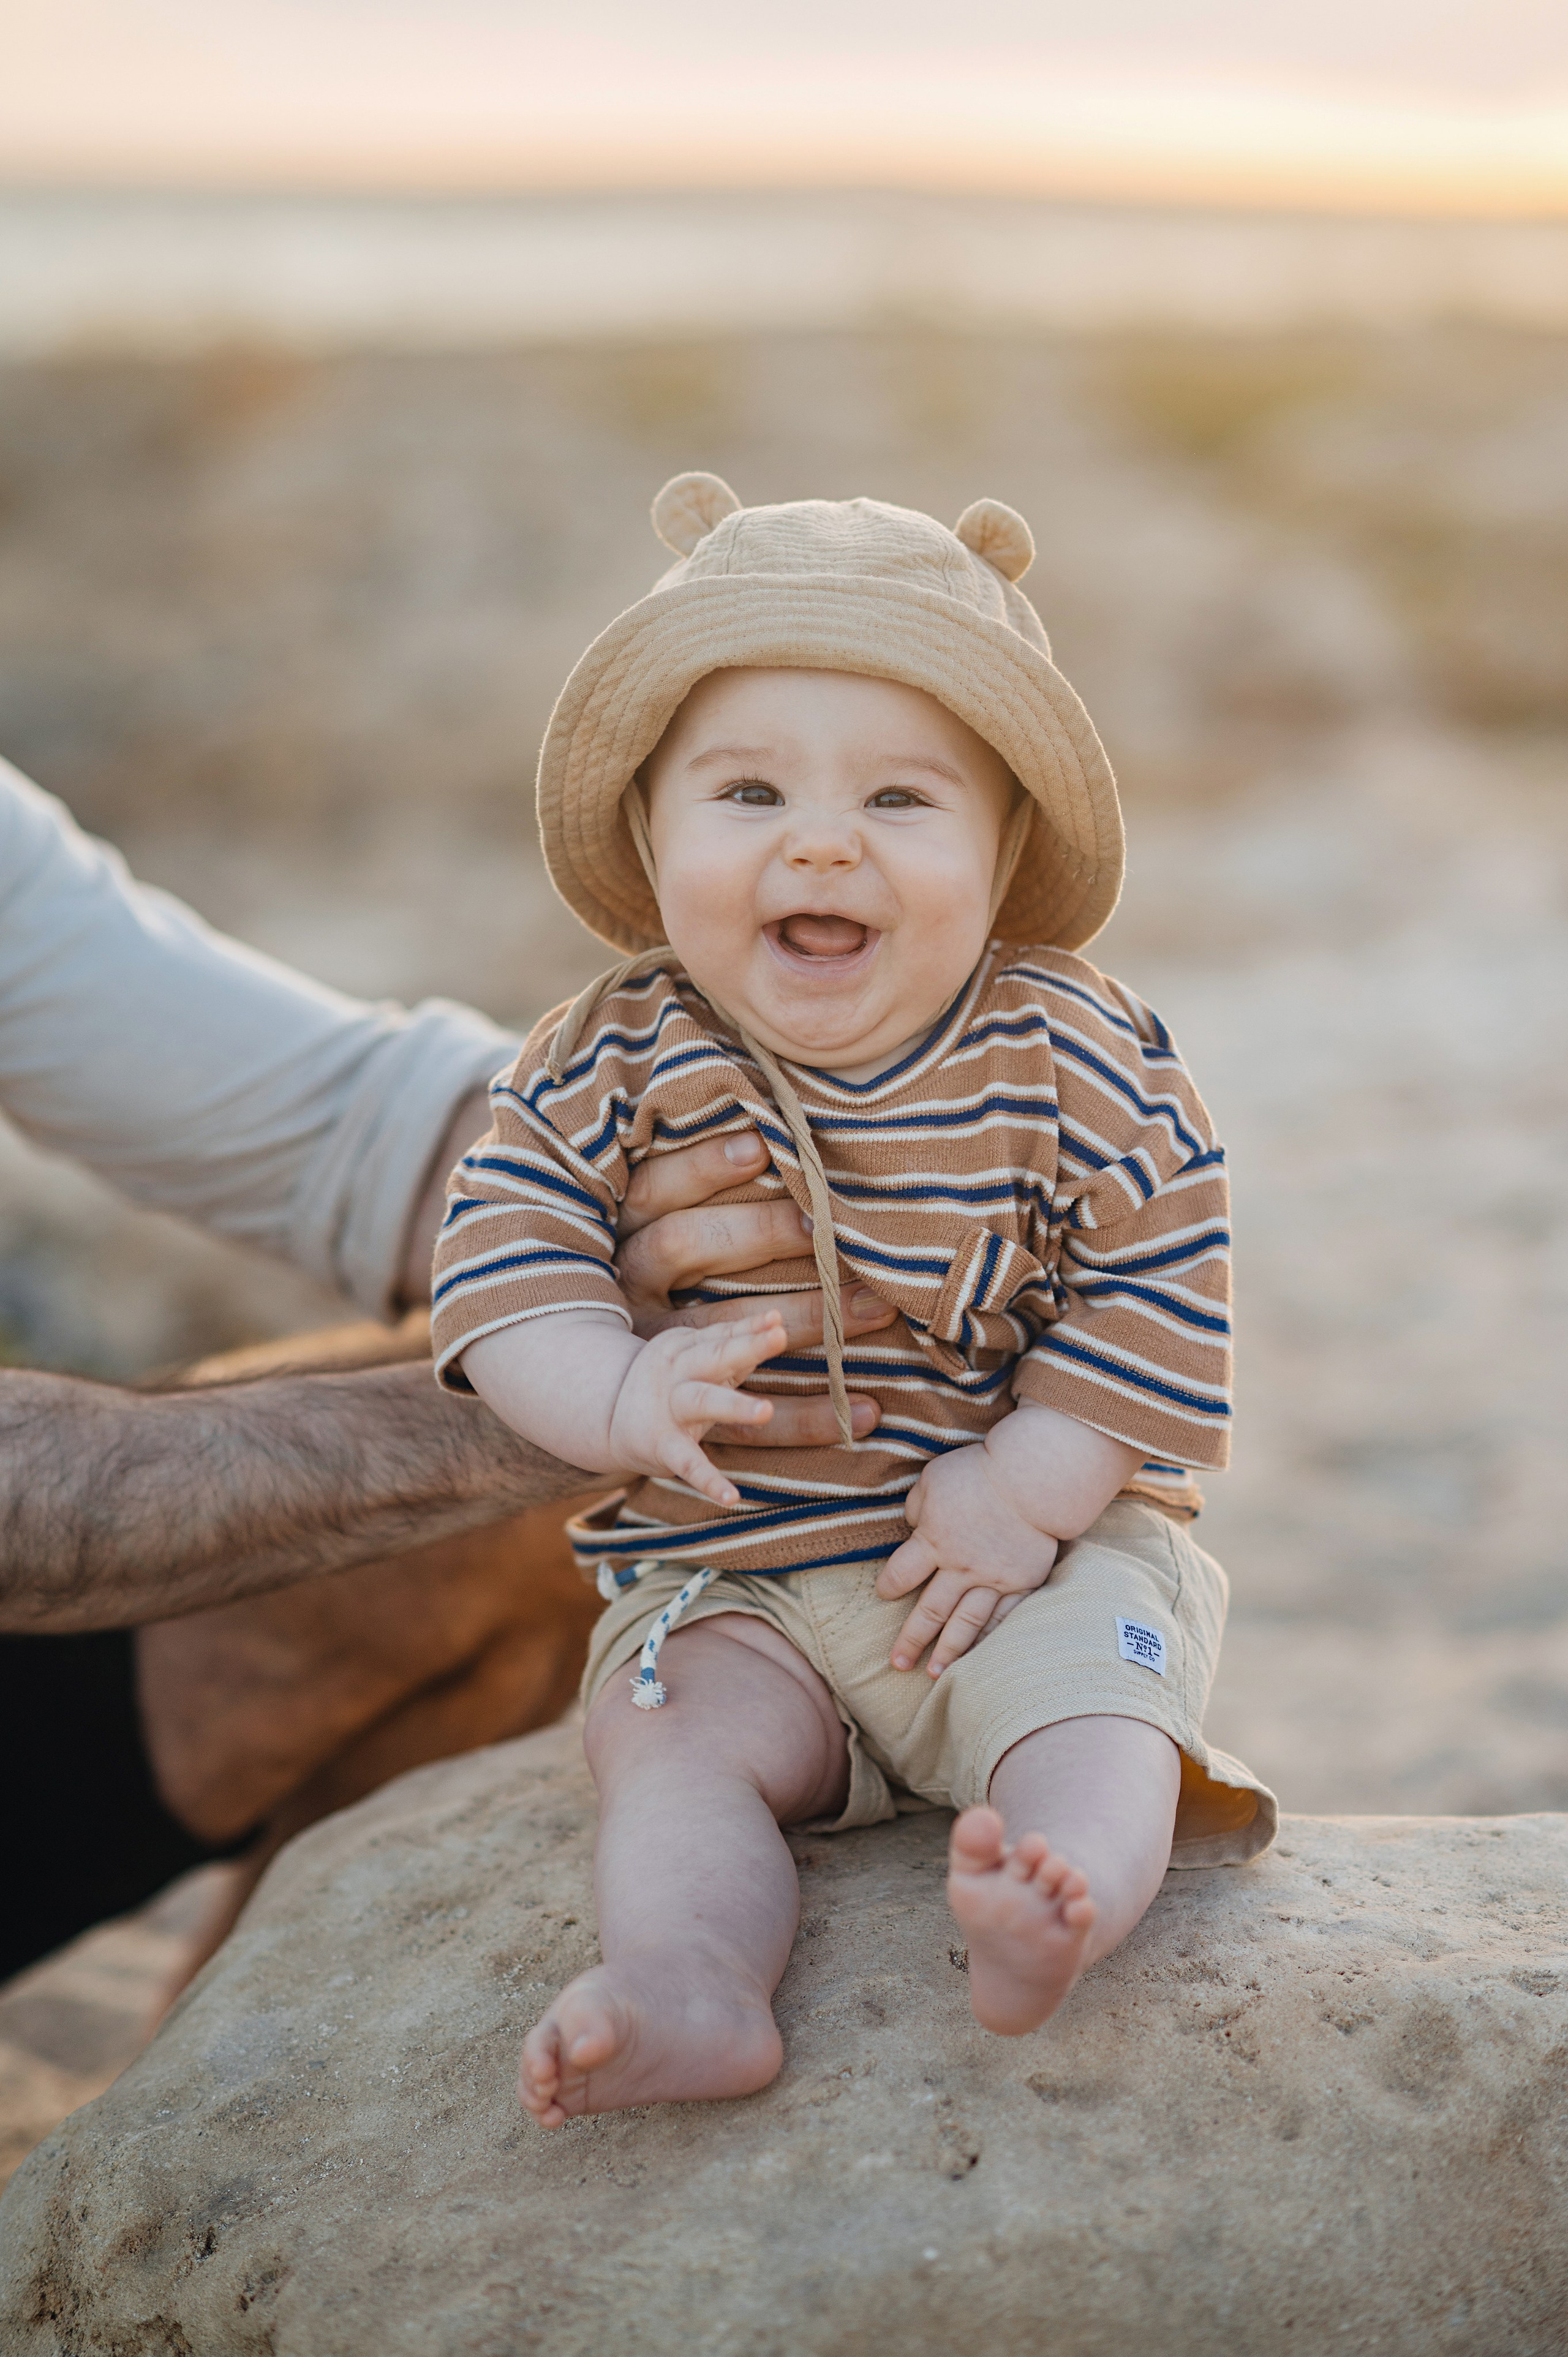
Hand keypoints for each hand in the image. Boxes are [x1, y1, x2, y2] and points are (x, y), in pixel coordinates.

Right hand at [606, 1311, 790, 1508]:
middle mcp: (676, 1373)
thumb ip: (734, 1339)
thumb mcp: (694, 1355)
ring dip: (734, 1405)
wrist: (609, 1418)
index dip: (752, 1327)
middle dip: (746, 1347)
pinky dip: (708, 1481)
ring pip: (703, 1401)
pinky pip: (688, 1464)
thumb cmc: (672, 1381)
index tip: (780, 1320)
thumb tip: (777, 1319)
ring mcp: (669, 1409)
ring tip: (767, 1411)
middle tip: (780, 1336)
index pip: (723, 1334)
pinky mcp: (663, 1446)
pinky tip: (732, 1498)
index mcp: (685, 1347)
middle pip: (714, 1356)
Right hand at [614, 1127, 895, 1444]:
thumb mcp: (653, 1230)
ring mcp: (646, 1362)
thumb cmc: (658, 1277)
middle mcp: (625, 1295)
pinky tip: (870, 1410)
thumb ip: (692, 1187)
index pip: (653, 1192)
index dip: (700, 1167)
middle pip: (683, 1247)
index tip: (763, 1145)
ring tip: (880, 1310)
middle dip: (762, 1231)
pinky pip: (742, 1427)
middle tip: (834, 1223)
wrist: (600, 1400)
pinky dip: (808, 1420)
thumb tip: (767, 1123)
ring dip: (805, 1323)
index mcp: (616, 1239)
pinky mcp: (680, 1422)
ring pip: (721, 1336)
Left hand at [875, 1443, 1058, 1676]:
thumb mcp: (934, 1480)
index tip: (884, 1595)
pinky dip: (988, 1639)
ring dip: (948, 1652)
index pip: (901, 1574)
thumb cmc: (979, 1473)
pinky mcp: (1022, 1583)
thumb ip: (917, 1507)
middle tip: (897, 1664)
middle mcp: (959, 1567)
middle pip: (930, 1611)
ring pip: (965, 1624)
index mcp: (933, 1540)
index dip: (889, 1586)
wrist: (1034, 1479)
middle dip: (911, 1640)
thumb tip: (913, 1525)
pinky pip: (1002, 1618)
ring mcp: (992, 1580)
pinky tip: (980, 1656)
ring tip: (934, 1674)